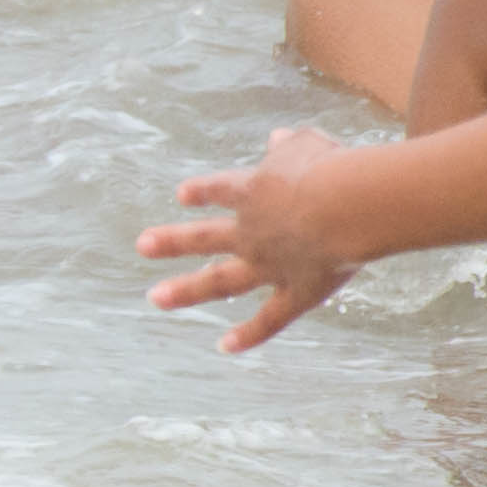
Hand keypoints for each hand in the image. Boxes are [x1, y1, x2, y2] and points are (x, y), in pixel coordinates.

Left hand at [137, 125, 357, 352]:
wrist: (344, 207)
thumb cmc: (331, 167)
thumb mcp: (308, 145)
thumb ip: (290, 146)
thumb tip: (279, 139)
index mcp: (253, 191)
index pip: (220, 189)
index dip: (202, 191)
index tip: (181, 195)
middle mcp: (251, 232)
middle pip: (204, 238)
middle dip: (171, 242)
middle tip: (141, 245)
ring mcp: (268, 266)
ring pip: (220, 282)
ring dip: (186, 290)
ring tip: (155, 298)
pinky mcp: (296, 294)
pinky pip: (269, 320)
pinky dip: (249, 335)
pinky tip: (225, 346)